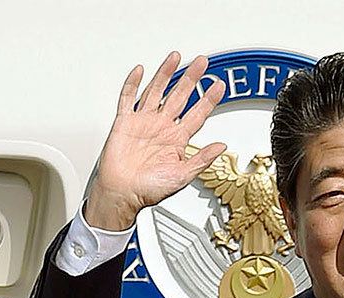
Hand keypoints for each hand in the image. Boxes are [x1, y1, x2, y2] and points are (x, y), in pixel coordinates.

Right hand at [85, 52, 226, 230]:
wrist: (122, 193)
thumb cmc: (149, 189)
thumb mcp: (182, 176)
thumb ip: (201, 159)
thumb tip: (222, 146)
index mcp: (177, 140)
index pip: (197, 114)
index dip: (209, 100)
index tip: (220, 86)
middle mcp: (162, 127)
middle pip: (180, 96)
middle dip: (192, 79)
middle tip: (203, 62)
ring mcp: (143, 122)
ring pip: (156, 91)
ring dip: (166, 74)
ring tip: (176, 58)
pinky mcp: (125, 122)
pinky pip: (128, 98)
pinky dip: (133, 83)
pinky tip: (140, 70)